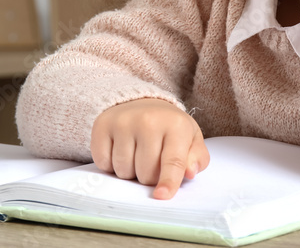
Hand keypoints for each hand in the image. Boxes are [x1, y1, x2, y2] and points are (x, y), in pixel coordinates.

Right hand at [90, 98, 209, 199]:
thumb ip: (197, 158)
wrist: (140, 103)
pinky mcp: (102, 125)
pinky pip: (104, 164)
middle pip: (146, 173)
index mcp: (176, 125)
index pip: (173, 161)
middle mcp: (149, 121)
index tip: (162, 195)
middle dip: (149, 177)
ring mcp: (123, 122)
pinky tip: (120, 150)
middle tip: (152, 160)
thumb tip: (190, 172)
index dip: (168, 181)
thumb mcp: (190, 138)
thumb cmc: (168, 127)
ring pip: (124, 171)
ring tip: (136, 154)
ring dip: (130, 172)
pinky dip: (111, 165)